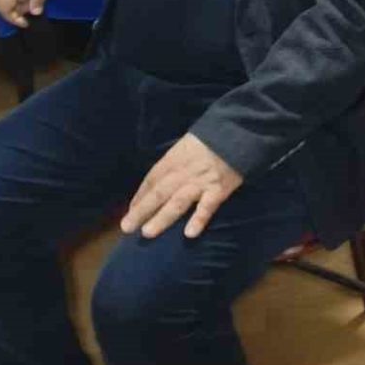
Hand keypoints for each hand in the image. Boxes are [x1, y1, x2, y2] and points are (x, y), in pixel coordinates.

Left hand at [121, 133, 242, 239]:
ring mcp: (200, 182)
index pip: (151, 180)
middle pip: (158, 193)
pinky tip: (189, 234)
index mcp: (173, 160)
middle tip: (127, 228)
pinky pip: (207, 206)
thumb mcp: (185, 146)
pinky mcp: (218, 189)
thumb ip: (172, 163)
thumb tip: (158, 182)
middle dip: (141, 211)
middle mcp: (183, 173)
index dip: (139, 197)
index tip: (130, 212)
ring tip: (147, 233)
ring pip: (177, 202)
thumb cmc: (210, 140)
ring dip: (162, 218)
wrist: (237, 131)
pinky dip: (198, 219)